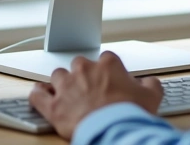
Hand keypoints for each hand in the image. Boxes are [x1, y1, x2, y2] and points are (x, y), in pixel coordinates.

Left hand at [29, 51, 163, 139]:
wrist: (112, 130)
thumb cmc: (129, 113)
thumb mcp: (152, 95)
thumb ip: (149, 84)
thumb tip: (148, 82)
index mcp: (108, 64)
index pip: (106, 59)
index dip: (108, 71)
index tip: (110, 80)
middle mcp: (84, 70)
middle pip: (79, 63)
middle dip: (83, 73)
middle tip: (90, 87)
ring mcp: (66, 86)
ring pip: (57, 75)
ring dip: (61, 82)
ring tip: (66, 92)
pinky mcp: (53, 105)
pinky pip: (37, 94)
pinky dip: (38, 94)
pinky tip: (41, 95)